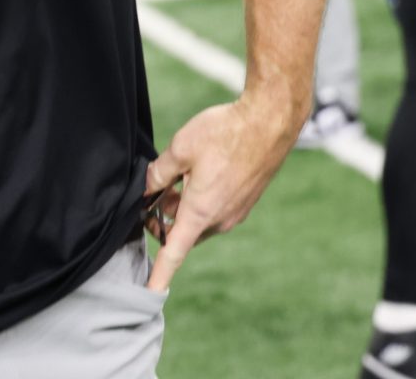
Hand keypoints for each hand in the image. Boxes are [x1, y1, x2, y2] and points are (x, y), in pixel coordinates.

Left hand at [141, 94, 303, 291]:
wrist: (269, 122)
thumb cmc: (225, 133)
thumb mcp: (180, 149)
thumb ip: (158, 173)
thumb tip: (146, 188)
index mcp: (201, 212)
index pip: (174, 253)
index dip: (160, 274)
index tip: (149, 293)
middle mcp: (220, 220)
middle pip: (182, 233)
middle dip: (163, 219)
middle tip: (153, 191)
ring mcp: (235, 213)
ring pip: (198, 221)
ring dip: (182, 207)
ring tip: (176, 176)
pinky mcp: (244, 202)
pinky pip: (215, 211)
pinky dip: (200, 200)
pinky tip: (199, 172)